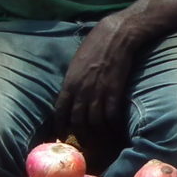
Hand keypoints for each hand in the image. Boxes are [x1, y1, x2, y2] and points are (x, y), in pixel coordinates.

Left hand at [54, 14, 136, 146]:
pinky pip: (111, 115)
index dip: (60, 126)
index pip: (60, 111)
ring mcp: (99, 92)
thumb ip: (72, 82)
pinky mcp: (115, 92)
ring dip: (97, 132)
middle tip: (83, 140)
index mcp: (69, 82)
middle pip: (77, 120)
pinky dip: (112, 124)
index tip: (61, 134)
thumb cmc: (94, 45)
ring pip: (94, 121)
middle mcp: (82, 90)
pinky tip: (113, 127)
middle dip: (79, 133)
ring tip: (99, 137)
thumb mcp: (75, 64)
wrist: (115, 36)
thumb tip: (71, 96)